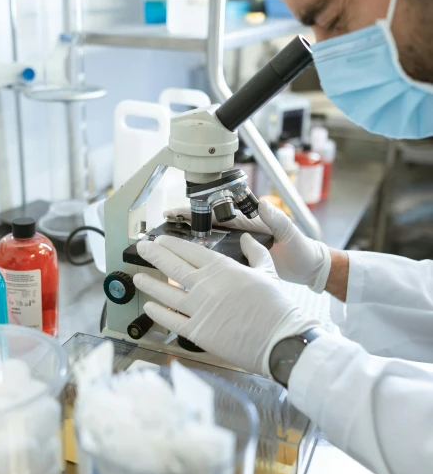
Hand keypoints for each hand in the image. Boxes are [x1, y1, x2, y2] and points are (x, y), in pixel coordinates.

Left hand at [134, 233, 318, 376]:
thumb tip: (247, 238)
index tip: (159, 239)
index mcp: (222, 268)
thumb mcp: (269, 271)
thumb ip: (255, 253)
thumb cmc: (277, 306)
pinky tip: (149, 307)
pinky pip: (171, 320)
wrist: (279, 340)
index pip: (189, 250)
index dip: (170, 244)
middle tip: (141, 248)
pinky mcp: (197, 332)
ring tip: (137, 277)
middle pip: (172, 266)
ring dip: (149, 284)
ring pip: (165, 293)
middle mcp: (205, 285)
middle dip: (153, 255)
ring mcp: (198, 309)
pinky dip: (157, 313)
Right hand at [166, 200, 330, 292]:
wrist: (309, 269)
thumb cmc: (301, 249)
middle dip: (186, 222)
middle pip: (208, 226)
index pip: (219, 213)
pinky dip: (202, 261)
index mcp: (250, 222)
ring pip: (209, 243)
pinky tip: (186, 266)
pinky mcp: (240, 265)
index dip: (198, 210)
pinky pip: (218, 261)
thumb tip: (263, 204)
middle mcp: (241, 233)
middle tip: (165, 222)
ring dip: (189, 242)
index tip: (179, 209)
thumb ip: (277, 219)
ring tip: (168, 242)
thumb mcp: (291, 233)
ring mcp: (239, 249)